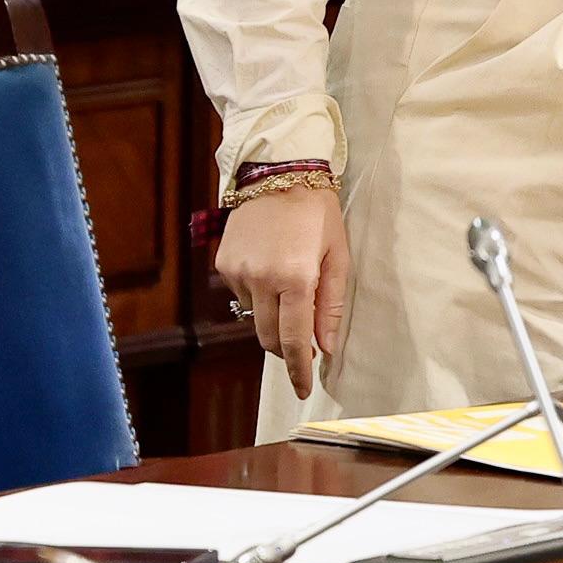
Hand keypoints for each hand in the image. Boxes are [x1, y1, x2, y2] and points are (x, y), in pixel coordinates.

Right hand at [215, 188, 350, 398]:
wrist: (279, 171)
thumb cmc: (318, 212)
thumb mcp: (338, 256)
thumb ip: (331, 305)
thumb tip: (326, 347)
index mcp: (295, 277)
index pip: (294, 340)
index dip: (298, 370)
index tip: (304, 390)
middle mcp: (261, 278)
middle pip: (269, 338)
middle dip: (286, 350)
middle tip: (304, 346)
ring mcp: (238, 271)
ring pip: (255, 318)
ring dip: (273, 318)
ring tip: (290, 288)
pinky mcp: (224, 263)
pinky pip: (242, 296)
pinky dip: (258, 295)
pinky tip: (271, 270)